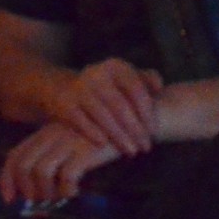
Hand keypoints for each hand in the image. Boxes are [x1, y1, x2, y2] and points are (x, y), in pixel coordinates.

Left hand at [0, 122, 122, 205]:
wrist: (133, 122)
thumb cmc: (104, 136)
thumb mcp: (74, 140)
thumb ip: (56, 155)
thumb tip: (39, 187)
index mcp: (46, 133)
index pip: (15, 155)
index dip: (7, 179)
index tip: (9, 199)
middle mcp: (52, 135)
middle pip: (23, 165)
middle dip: (26, 190)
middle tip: (38, 203)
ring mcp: (68, 142)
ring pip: (41, 172)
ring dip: (46, 192)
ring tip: (59, 197)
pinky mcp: (86, 151)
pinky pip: (66, 176)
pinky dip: (66, 190)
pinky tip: (75, 192)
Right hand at [47, 58, 163, 154]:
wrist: (59, 87)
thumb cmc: (104, 87)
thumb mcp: (123, 77)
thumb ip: (146, 79)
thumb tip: (159, 88)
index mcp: (115, 67)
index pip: (137, 90)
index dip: (147, 113)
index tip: (153, 131)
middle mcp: (96, 74)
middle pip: (121, 106)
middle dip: (136, 130)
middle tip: (146, 147)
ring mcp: (79, 88)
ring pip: (103, 116)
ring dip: (119, 136)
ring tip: (131, 151)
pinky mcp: (63, 103)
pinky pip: (81, 121)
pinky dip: (93, 133)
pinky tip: (104, 146)